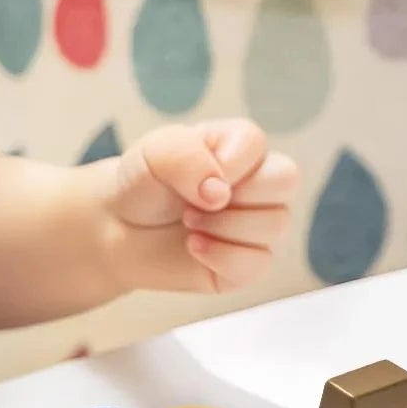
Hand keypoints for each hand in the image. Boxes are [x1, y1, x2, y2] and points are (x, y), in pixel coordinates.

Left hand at [107, 119, 297, 293]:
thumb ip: (186, 158)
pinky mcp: (249, 262)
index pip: (256, 144)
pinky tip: (193, 246)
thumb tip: (221, 194)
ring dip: (222, 225)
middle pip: (286, 179)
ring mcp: (259, 223)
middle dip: (234, 194)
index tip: (187, 173)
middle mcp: (260, 182)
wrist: (120, 229)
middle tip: (192, 202)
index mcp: (241, 145)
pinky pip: (258, 264)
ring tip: (189, 222)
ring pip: (276, 224)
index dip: (222, 163)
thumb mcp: (153, 154)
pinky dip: (220, 257)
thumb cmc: (143, 184)